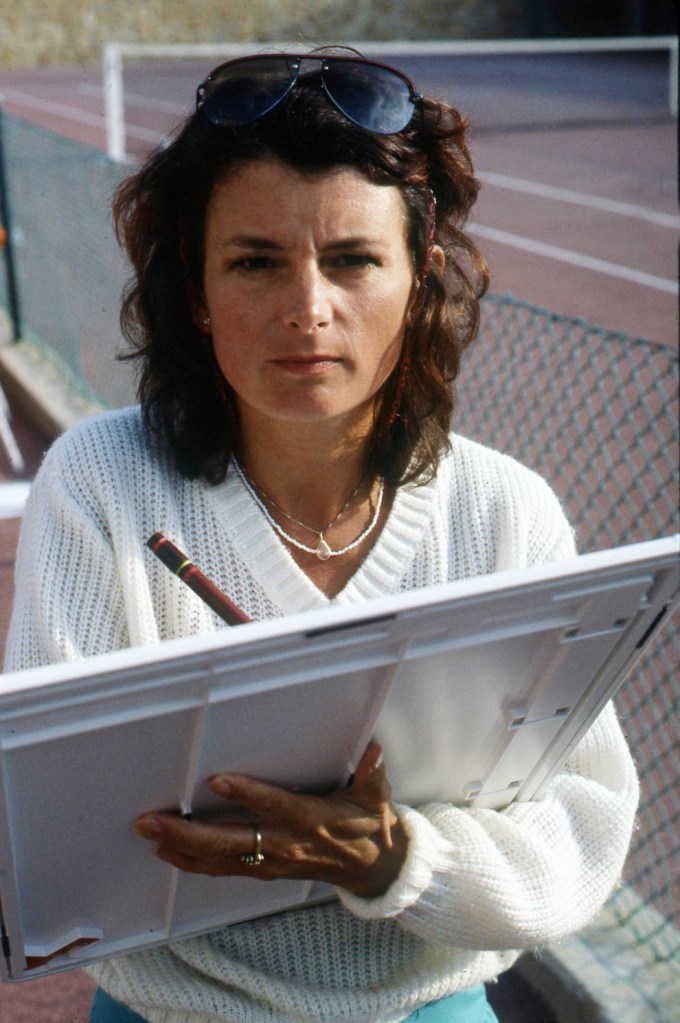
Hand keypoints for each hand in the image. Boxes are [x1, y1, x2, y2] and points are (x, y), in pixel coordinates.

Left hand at [132, 741, 407, 897]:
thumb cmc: (369, 824)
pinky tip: (165, 852)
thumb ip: (372, 773)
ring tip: (148, 832)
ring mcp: (271, 862)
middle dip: (188, 833)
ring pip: (220, 859)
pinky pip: (222, 869)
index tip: (217, 780)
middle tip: (152, 820)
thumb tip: (373, 751)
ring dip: (181, 848)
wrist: (372, 870)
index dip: (248, 795)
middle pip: (232, 843)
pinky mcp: (263, 870)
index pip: (276, 808)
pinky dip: (191, 863)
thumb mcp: (377, 796)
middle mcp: (285, 845)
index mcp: (312, 821)